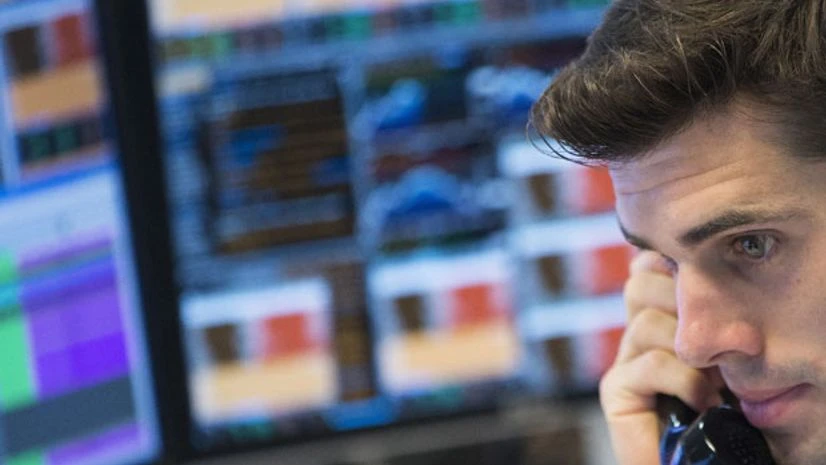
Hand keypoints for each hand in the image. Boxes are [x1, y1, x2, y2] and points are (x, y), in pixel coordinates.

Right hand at [599, 251, 723, 464]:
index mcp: (665, 318)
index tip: (703, 280)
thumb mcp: (731, 354)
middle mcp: (640, 336)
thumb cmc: (737, 418)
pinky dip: (683, 380)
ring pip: (647, 320)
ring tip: (715, 379)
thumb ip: (713, 319)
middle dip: (680, 300)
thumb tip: (707, 273)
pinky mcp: (617, 392)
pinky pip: (649, 364)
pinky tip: (703, 401)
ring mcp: (626, 362)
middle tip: (715, 335)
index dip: (671, 265)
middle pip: (640, 283)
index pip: (650, 267)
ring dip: (689, 348)